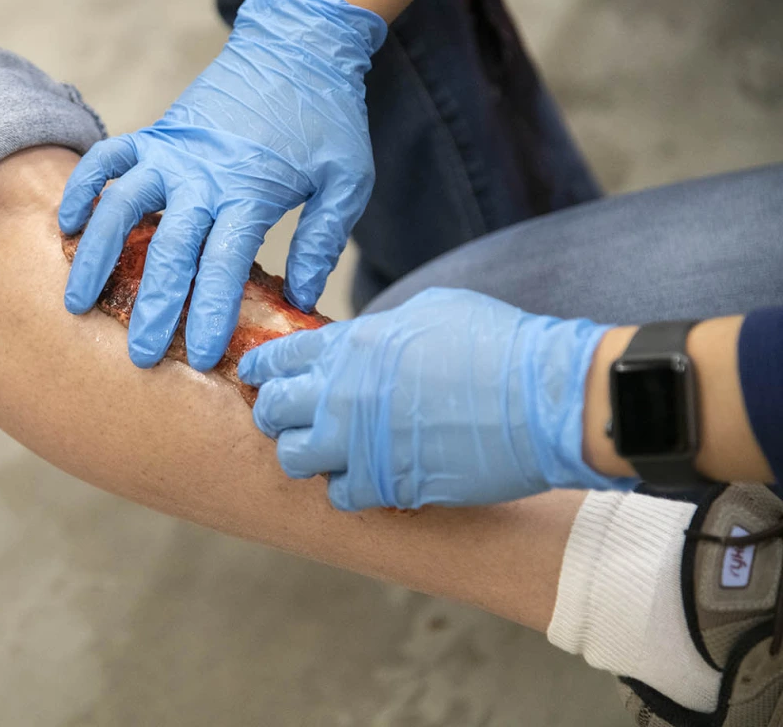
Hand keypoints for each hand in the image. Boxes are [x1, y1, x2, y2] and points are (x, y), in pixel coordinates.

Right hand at [59, 0, 387, 371]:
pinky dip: (84, 187)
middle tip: (140, 355)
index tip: (203, 356)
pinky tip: (69, 223)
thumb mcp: (347, 180)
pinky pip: (108, 159)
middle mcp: (202, 176)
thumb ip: (324, 240)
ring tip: (77, 301)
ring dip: (97, 256)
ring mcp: (172, 153)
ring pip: (121, 207)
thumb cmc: (327, 119)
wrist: (297, 48)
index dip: (212, 313)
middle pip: (168, 251)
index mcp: (250, 192)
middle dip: (153, 307)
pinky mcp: (155, 134)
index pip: (225, 265)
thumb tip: (301, 298)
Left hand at [239, 288, 633, 510]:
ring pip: (294, 459)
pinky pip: (338, 496)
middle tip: (295, 418)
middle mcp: (342, 394)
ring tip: (329, 451)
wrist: (546, 400)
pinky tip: (365, 478)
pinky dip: (346, 489)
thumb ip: (379, 332)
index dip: (264, 370)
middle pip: (272, 411)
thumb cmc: (499, 344)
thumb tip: (362, 345)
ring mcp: (359, 444)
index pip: (277, 358)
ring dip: (307, 455)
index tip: (263, 377)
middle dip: (277, 413)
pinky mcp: (386, 484)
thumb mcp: (429, 312)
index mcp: (350, 345)